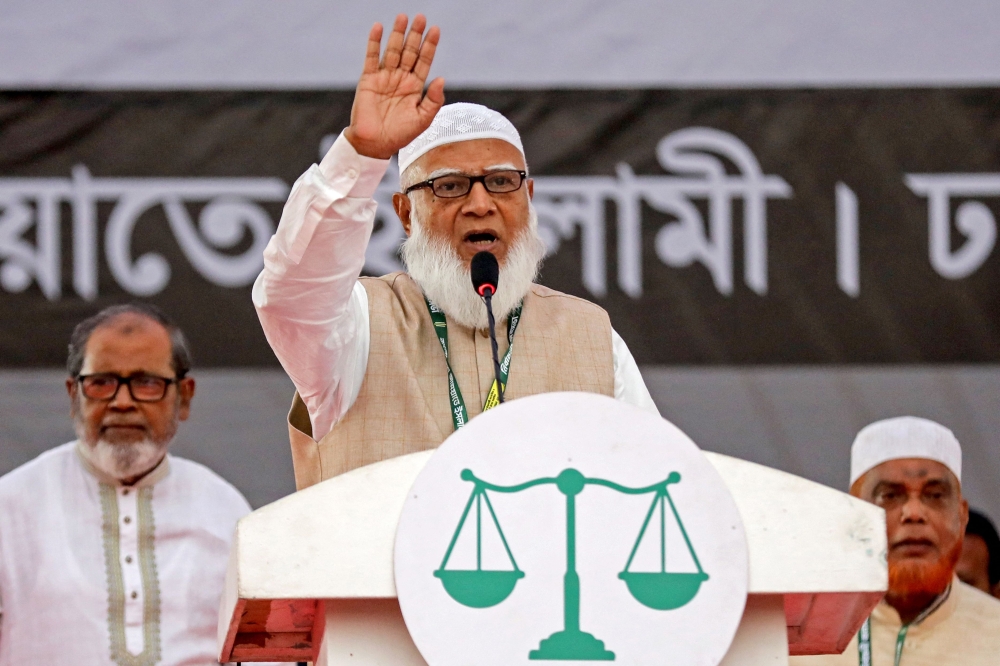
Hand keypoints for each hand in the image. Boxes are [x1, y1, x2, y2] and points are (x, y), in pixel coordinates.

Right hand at [344, 14, 444, 159]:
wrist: (375, 144)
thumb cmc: (400, 135)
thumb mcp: (423, 119)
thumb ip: (433, 100)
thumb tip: (441, 78)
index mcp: (415, 87)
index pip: (424, 61)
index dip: (429, 46)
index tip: (436, 30)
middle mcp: (400, 78)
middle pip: (409, 51)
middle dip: (415, 35)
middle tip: (421, 17)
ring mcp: (384, 77)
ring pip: (393, 50)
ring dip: (398, 34)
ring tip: (403, 17)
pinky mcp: (369, 79)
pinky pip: (372, 57)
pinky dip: (374, 42)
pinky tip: (379, 28)